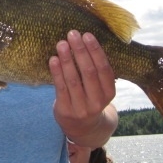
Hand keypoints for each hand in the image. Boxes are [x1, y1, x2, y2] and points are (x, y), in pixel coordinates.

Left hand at [50, 30, 116, 144]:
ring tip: (61, 44)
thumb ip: (96, 70)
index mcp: (109, 93)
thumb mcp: (100, 88)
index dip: (96, 51)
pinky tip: (53, 59)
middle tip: (72, 34)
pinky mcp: (65, 110)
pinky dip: (56, 72)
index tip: (87, 35)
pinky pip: (60, 88)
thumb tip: (85, 40)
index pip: (104, 69)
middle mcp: (97, 102)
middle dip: (80, 51)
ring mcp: (81, 108)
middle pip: (89, 72)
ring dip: (67, 59)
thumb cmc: (90, 98)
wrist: (83, 128)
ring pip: (73, 79)